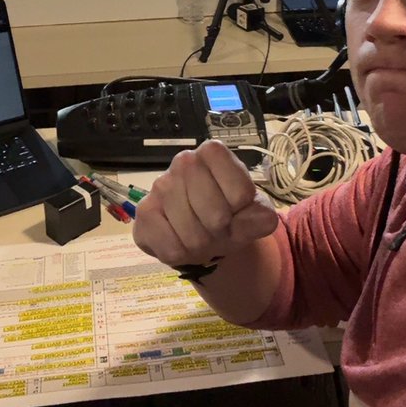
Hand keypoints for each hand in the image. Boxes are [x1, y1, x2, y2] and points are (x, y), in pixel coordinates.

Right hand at [133, 140, 277, 267]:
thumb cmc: (228, 213)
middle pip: (216, 216)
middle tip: (217, 227)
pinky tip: (179, 240)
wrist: (199, 228)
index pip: (240, 192)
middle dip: (221, 231)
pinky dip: (181, 254)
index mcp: (213, 152)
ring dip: (202, 245)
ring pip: (193, 235)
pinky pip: (171, 247)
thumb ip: (261, 217)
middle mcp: (184, 161)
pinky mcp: (144, 212)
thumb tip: (260, 220)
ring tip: (199, 234)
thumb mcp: (253, 214)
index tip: (236, 208)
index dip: (243, 210)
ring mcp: (161, 185)